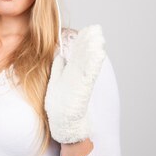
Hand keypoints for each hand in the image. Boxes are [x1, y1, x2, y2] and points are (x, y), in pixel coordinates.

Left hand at [44, 25, 105, 143]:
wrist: (65, 127)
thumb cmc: (60, 108)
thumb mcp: (56, 84)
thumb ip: (58, 69)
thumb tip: (60, 55)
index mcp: (71, 75)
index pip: (78, 54)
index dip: (82, 42)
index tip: (87, 29)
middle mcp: (78, 78)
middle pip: (85, 56)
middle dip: (90, 42)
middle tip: (96, 28)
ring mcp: (80, 85)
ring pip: (88, 64)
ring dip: (93, 50)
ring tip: (99, 37)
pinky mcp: (82, 92)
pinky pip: (88, 76)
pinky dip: (93, 64)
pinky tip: (98, 54)